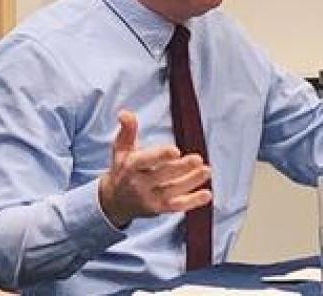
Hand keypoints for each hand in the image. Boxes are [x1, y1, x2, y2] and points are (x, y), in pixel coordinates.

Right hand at [98, 110, 211, 227]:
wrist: (116, 201)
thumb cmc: (122, 168)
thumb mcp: (121, 148)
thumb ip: (127, 129)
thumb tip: (125, 113)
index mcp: (130, 167)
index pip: (145, 161)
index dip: (160, 156)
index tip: (175, 151)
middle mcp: (139, 184)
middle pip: (162, 176)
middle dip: (181, 168)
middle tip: (198, 159)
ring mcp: (150, 199)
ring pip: (173, 191)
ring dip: (191, 181)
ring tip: (206, 170)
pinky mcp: (159, 209)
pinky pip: (177, 207)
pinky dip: (193, 201)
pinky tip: (206, 194)